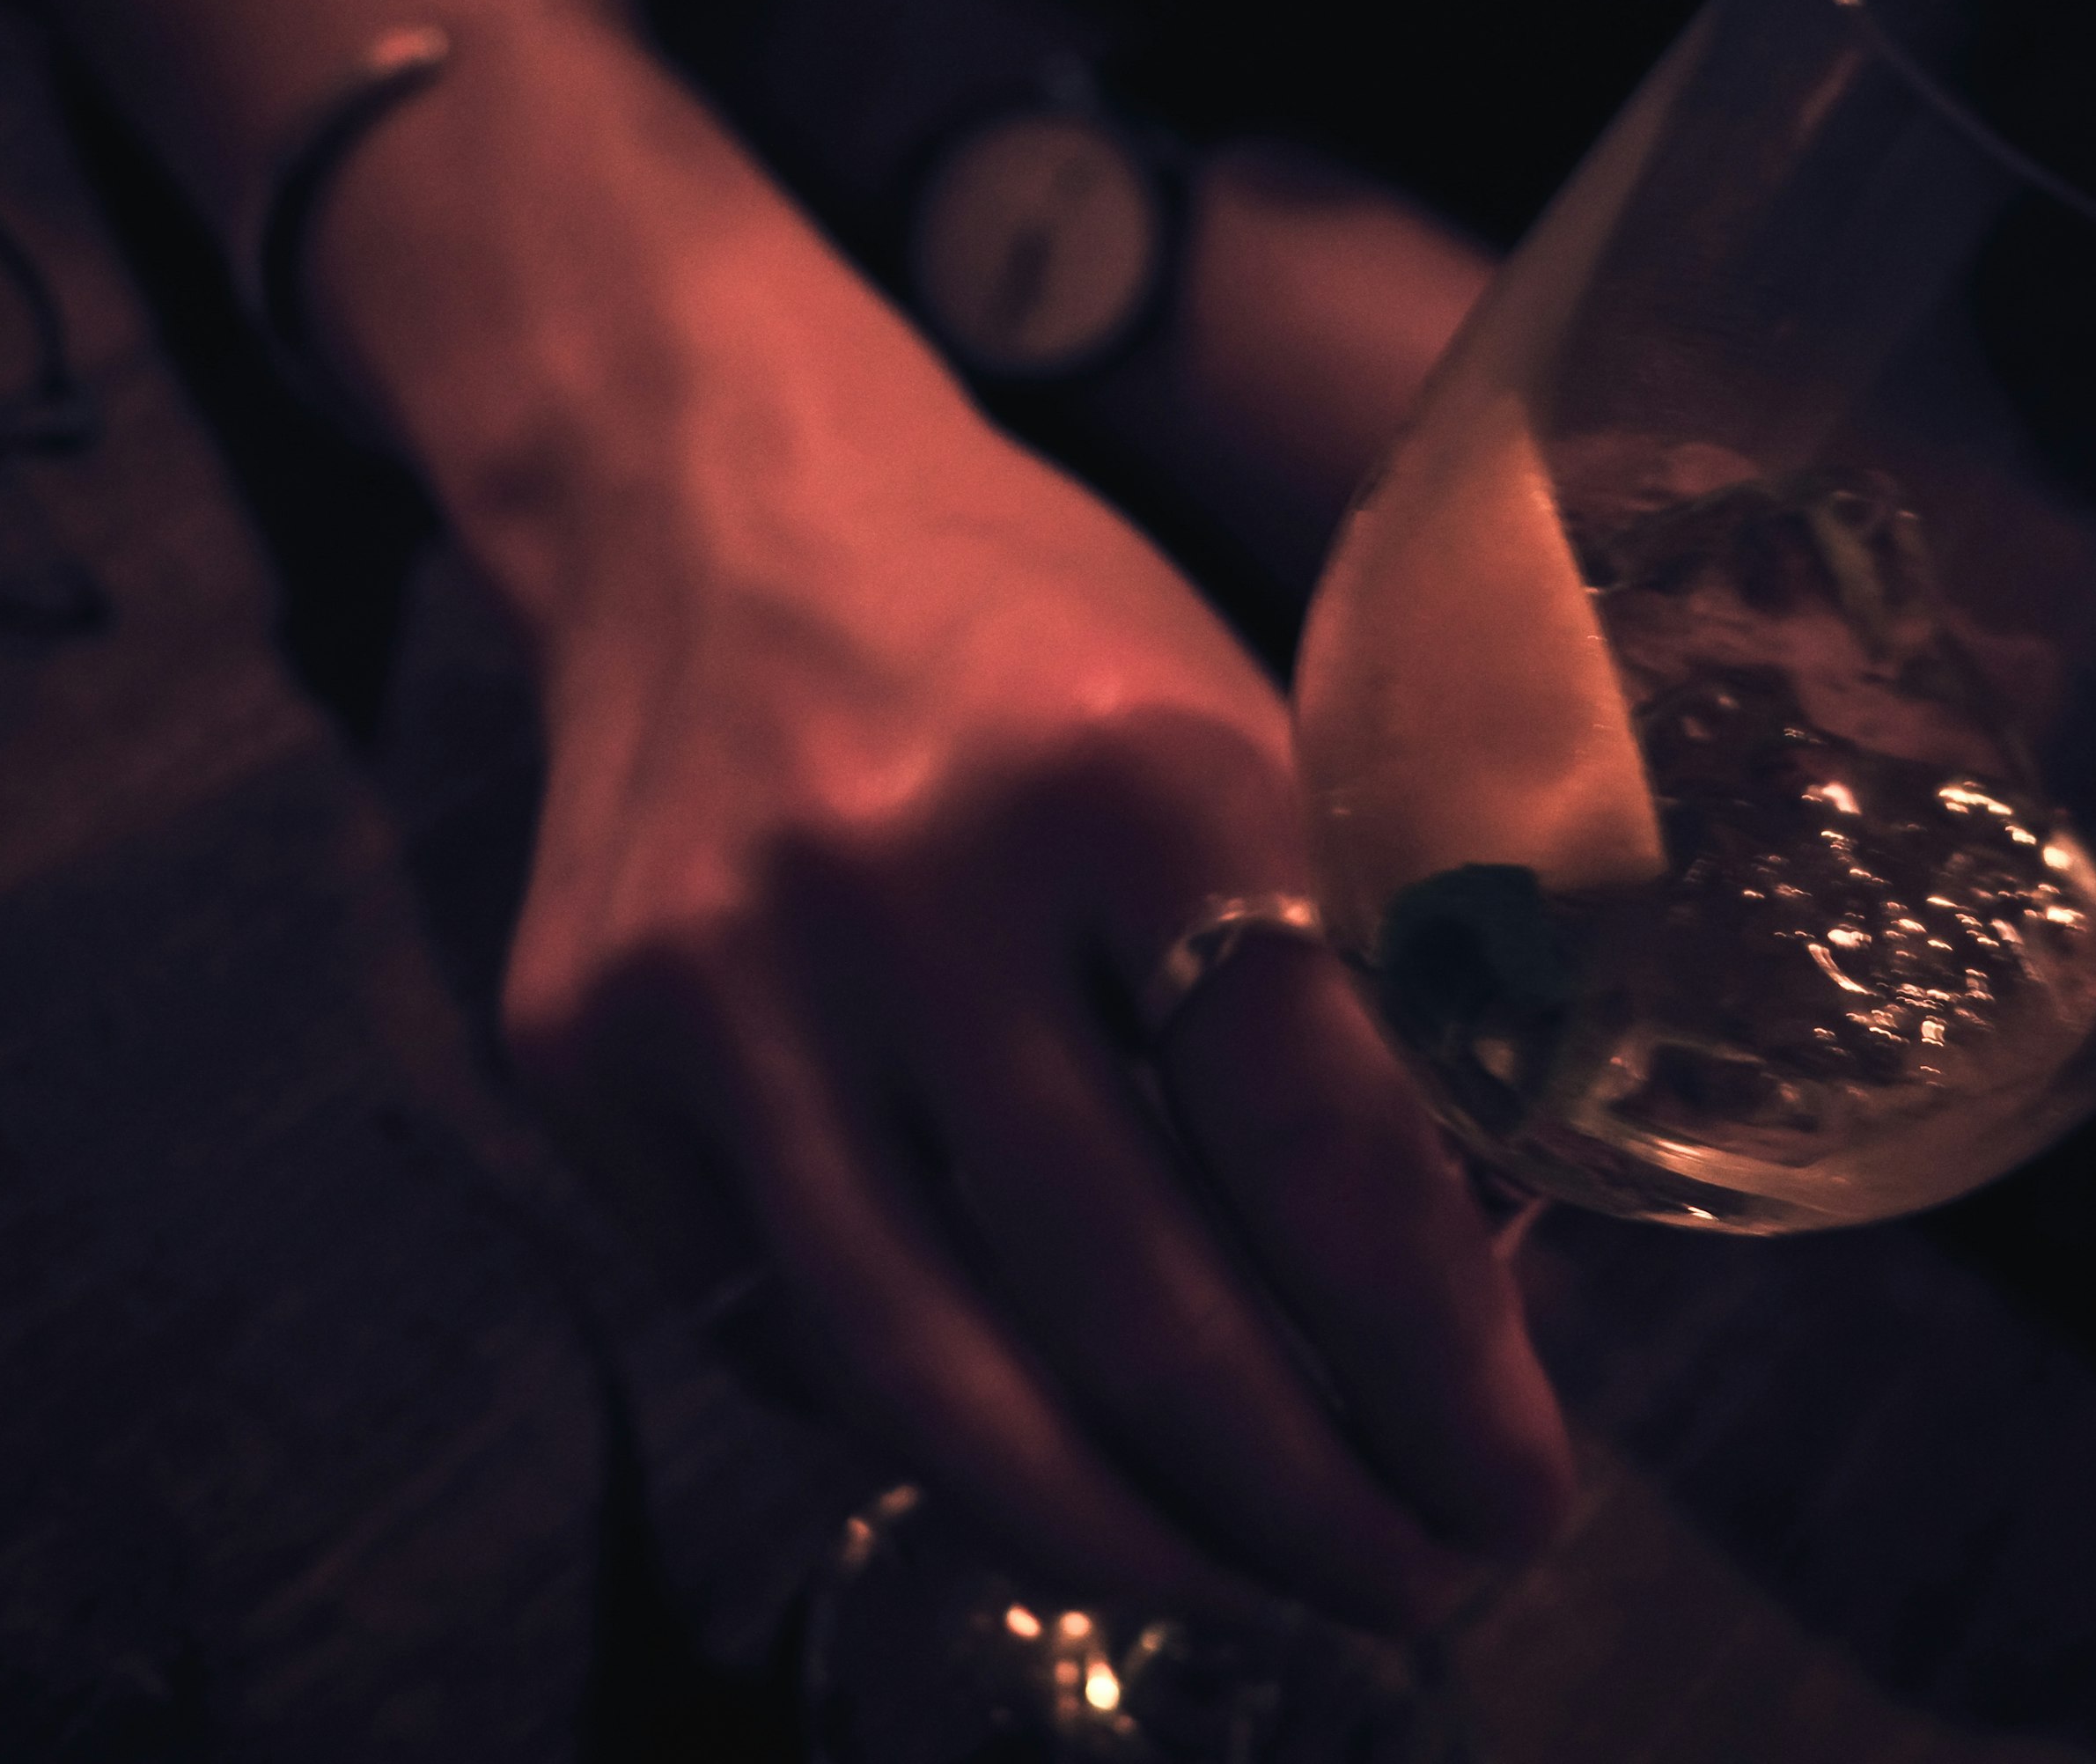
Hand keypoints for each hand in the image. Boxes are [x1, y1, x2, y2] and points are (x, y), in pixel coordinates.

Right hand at [496, 356, 1571, 1632]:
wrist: (709, 506)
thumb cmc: (1028, 630)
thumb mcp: (1237, 722)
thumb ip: (1353, 979)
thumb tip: (1482, 1284)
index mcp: (1127, 760)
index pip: (1318, 1140)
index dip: (1442, 1363)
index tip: (1522, 1491)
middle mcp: (898, 874)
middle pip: (1137, 1303)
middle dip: (1308, 1504)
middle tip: (1419, 1586)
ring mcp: (707, 979)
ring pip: (933, 1378)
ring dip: (1124, 1537)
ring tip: (1252, 1590)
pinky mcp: (573, 1055)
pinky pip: (778, 1330)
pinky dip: (932, 1425)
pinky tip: (1046, 1455)